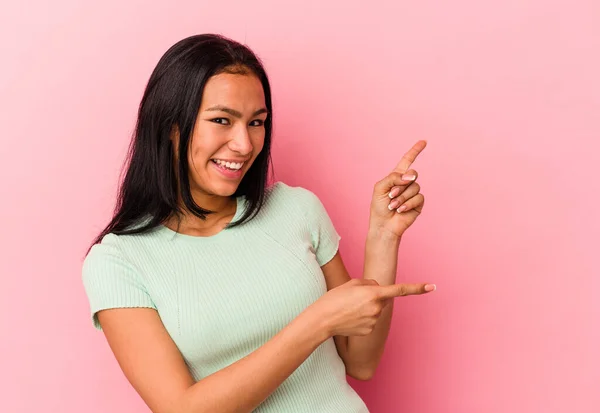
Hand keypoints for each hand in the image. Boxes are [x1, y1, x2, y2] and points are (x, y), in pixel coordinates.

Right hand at [310, 278, 434, 336]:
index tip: (432, 286)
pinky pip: (371, 320)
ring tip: (349, 308)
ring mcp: (374, 320)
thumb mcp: (352, 283)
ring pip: (376, 310)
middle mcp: (377, 307)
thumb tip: (378, 289)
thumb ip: (369, 283)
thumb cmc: (334, 298)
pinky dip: (363, 318)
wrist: (323, 320)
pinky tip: (350, 318)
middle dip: (372, 296)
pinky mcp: (370, 330)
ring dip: (366, 307)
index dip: (417, 288)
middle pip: (382, 298)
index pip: (400, 290)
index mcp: (373, 292)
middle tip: (353, 298)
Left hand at [369, 140, 426, 237]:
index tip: (424, 142)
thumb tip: (410, 176)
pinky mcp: (418, 203)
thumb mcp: (380, 187)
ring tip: (393, 206)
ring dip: (402, 197)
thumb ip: (393, 177)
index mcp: (396, 177)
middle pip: (413, 174)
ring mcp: (413, 193)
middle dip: (401, 184)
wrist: (383, 225)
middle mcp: (406, 183)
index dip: (415, 151)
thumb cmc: (379, 207)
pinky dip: (408, 203)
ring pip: (415, 187)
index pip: (407, 160)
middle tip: (391, 195)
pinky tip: (401, 210)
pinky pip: (418, 198)